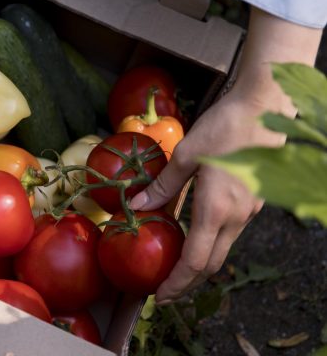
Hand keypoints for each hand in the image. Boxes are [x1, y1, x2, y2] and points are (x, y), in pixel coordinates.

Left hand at [129, 8, 322, 304]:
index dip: (177, 283)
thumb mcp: (186, 155)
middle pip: (211, 264)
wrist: (265, 105)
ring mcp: (249, 210)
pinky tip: (194, 238)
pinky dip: (210, 245)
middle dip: (188, 283)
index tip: (160, 297)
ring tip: (176, 269)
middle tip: (165, 291)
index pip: (195, 261)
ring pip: (222, 249)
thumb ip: (162, 186)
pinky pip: (230, 233)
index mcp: (216, 209)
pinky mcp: (254, 201)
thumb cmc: (224, 126)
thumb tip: (136, 206)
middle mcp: (236, 217)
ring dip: (200, 265)